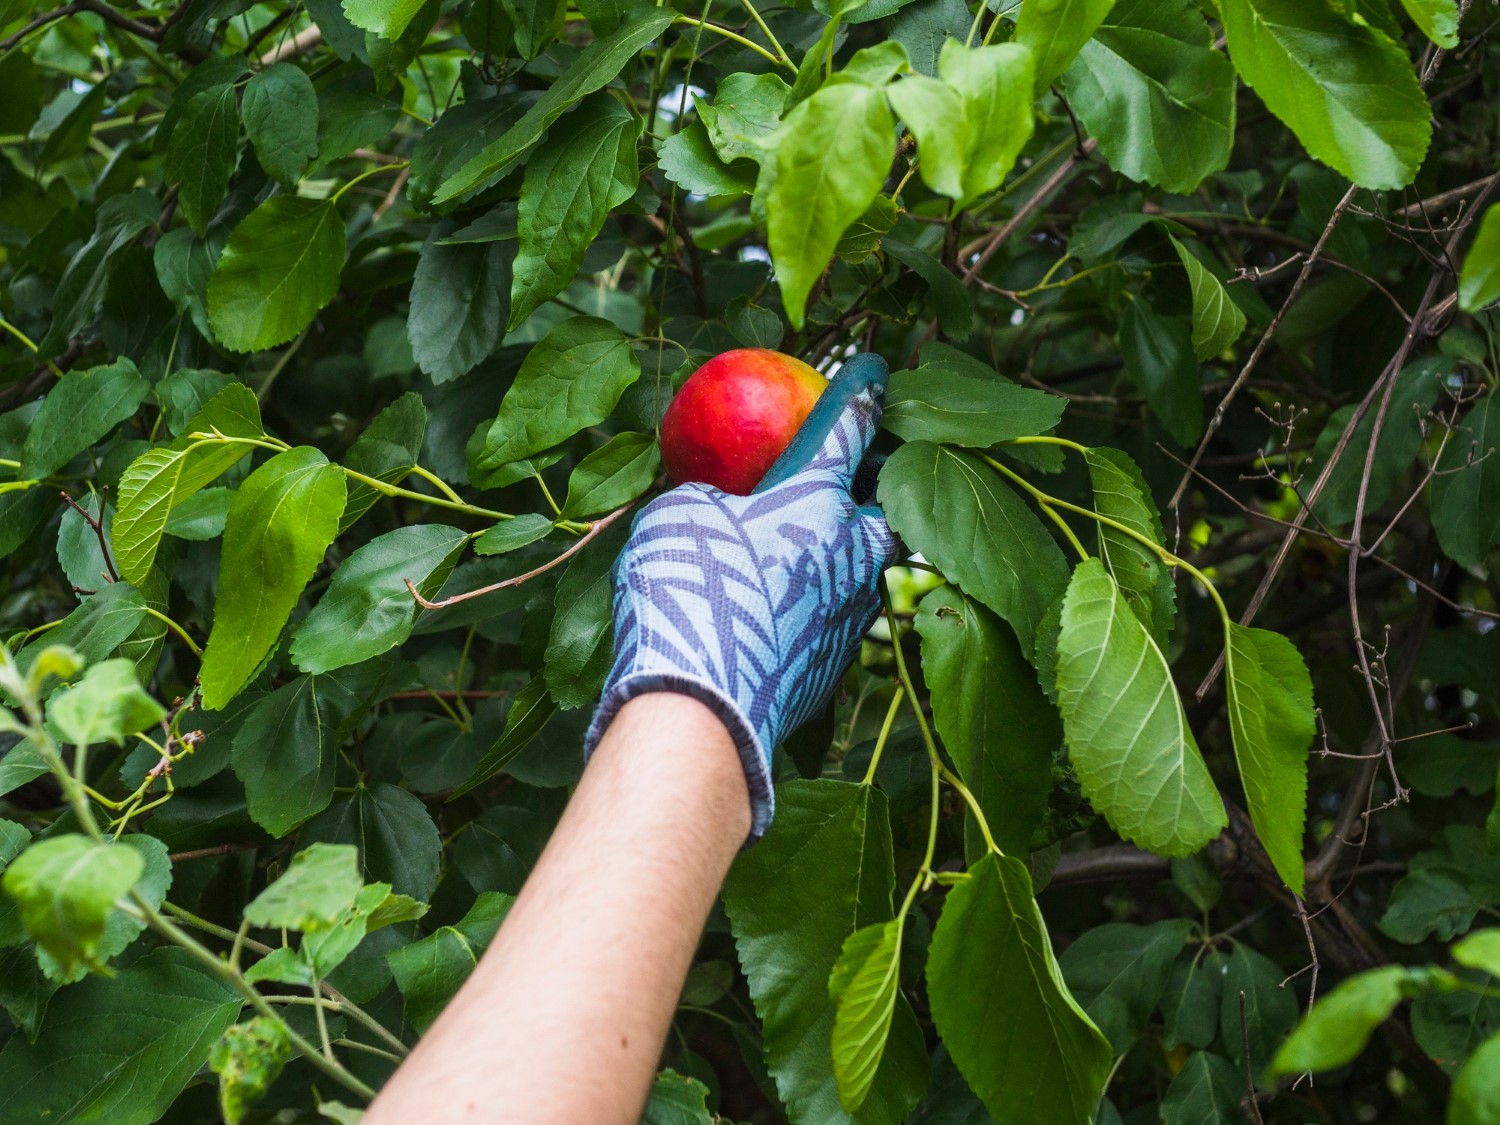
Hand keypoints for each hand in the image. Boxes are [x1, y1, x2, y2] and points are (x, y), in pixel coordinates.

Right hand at [584, 352, 897, 840]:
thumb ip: (708, 497)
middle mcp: (849, 553)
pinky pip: (838, 621)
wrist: (701, 708)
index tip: (874, 371)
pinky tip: (785, 613)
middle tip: (858, 483)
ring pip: (868, 571)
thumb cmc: (686, 592)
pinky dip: (820, 607)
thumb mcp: (677, 517)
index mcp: (816, 499)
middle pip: (892, 510)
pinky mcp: (834, 667)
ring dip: (849, 556)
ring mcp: (849, 615)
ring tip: (813, 553)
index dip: (862, 392)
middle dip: (884, 491)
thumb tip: (716, 501)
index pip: (850, 427)